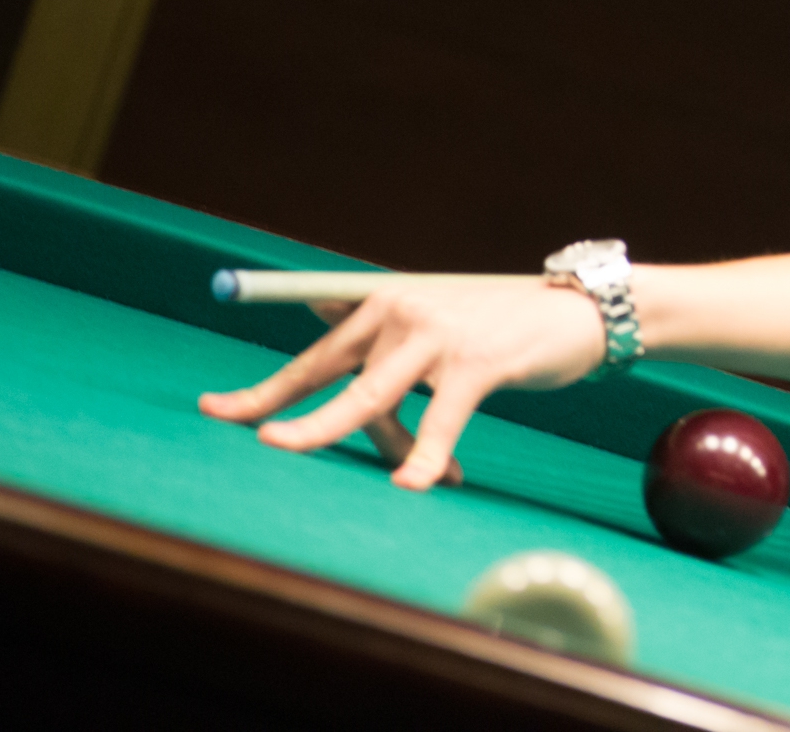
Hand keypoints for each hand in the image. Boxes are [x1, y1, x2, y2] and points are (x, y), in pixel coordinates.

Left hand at [198, 279, 606, 490]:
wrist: (575, 313)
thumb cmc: (499, 332)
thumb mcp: (436, 336)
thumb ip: (387, 356)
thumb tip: (339, 384)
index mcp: (382, 305)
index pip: (312, 354)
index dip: (263, 386)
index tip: (214, 408)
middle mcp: (400, 312)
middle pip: (327, 374)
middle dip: (283, 413)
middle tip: (261, 446)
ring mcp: (435, 336)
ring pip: (373, 400)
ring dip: (345, 438)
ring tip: (334, 466)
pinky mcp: (476, 362)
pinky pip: (439, 420)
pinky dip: (426, 456)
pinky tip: (416, 484)